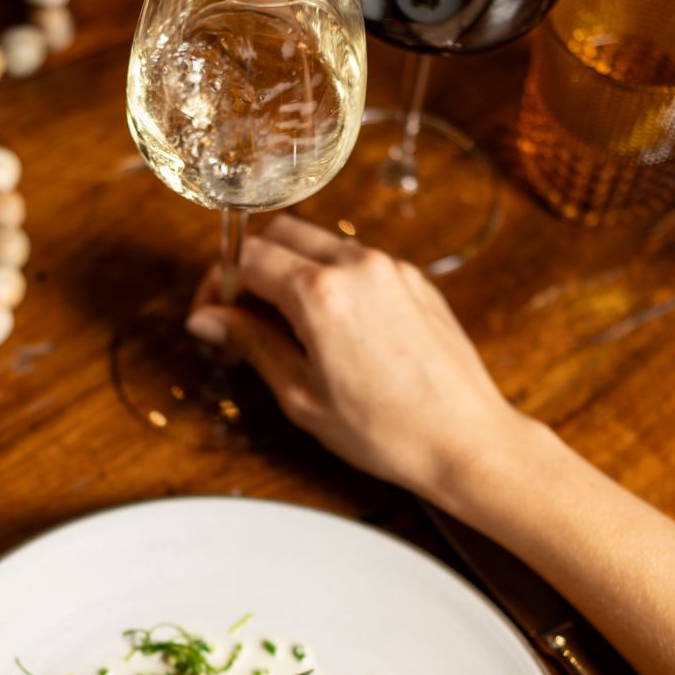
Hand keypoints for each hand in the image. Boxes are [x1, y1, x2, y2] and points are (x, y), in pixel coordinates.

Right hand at [186, 215, 525, 498]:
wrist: (467, 442)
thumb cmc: (386, 430)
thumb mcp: (301, 394)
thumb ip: (251, 343)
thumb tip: (207, 319)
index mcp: (320, 294)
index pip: (248, 257)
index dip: (220, 284)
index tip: (214, 315)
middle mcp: (357, 266)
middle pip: (280, 233)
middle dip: (252, 266)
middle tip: (242, 313)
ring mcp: (390, 268)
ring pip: (318, 242)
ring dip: (290, 269)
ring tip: (286, 325)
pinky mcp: (414, 279)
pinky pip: (355, 260)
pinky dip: (329, 277)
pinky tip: (330, 326)